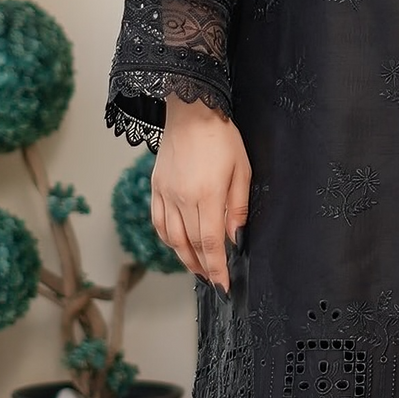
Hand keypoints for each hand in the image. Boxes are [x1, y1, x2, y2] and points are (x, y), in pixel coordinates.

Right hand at [150, 96, 249, 289]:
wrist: (191, 112)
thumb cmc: (221, 138)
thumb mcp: (242, 170)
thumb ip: (238, 206)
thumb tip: (235, 237)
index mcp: (206, 195)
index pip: (210, 243)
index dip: (217, 268)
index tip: (223, 285)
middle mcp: (182, 199)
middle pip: (191, 245)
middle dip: (204, 268)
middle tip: (214, 281)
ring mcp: (165, 194)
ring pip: (171, 238)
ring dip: (184, 259)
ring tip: (198, 270)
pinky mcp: (156, 188)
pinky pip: (158, 222)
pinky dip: (167, 239)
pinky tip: (177, 246)